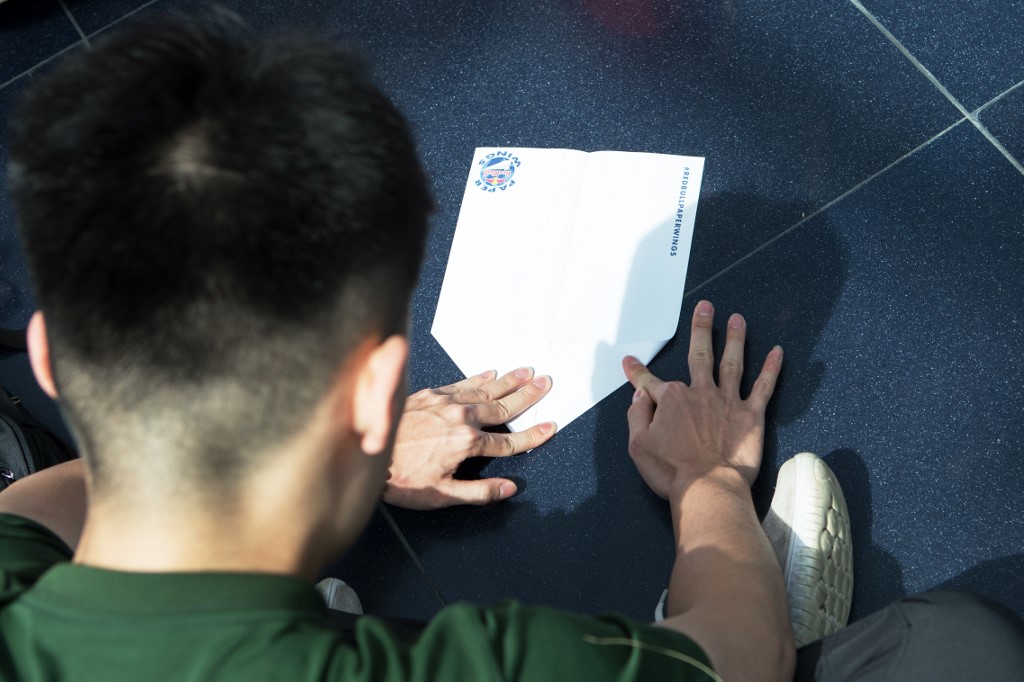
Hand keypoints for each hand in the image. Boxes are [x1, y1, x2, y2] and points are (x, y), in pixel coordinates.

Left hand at [384, 368, 555, 508]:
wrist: (368, 456)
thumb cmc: (401, 480)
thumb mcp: (443, 495)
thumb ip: (480, 492)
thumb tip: (509, 487)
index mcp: (466, 443)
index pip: (509, 441)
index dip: (533, 435)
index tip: (550, 427)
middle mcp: (459, 418)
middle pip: (502, 406)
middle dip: (527, 396)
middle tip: (546, 384)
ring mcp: (444, 403)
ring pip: (485, 390)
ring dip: (508, 381)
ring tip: (527, 372)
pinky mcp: (429, 395)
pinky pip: (462, 383)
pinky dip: (479, 378)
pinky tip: (491, 373)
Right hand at [622, 300, 781, 497]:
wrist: (708, 488)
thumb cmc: (672, 471)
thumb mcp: (638, 445)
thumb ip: (637, 416)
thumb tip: (640, 396)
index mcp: (671, 400)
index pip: (649, 381)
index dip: (637, 372)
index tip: (630, 362)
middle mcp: (700, 393)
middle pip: (699, 355)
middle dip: (701, 328)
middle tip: (706, 308)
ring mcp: (727, 402)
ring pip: (731, 362)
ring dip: (735, 338)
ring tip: (737, 319)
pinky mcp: (751, 417)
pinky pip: (763, 388)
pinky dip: (771, 369)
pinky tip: (777, 352)